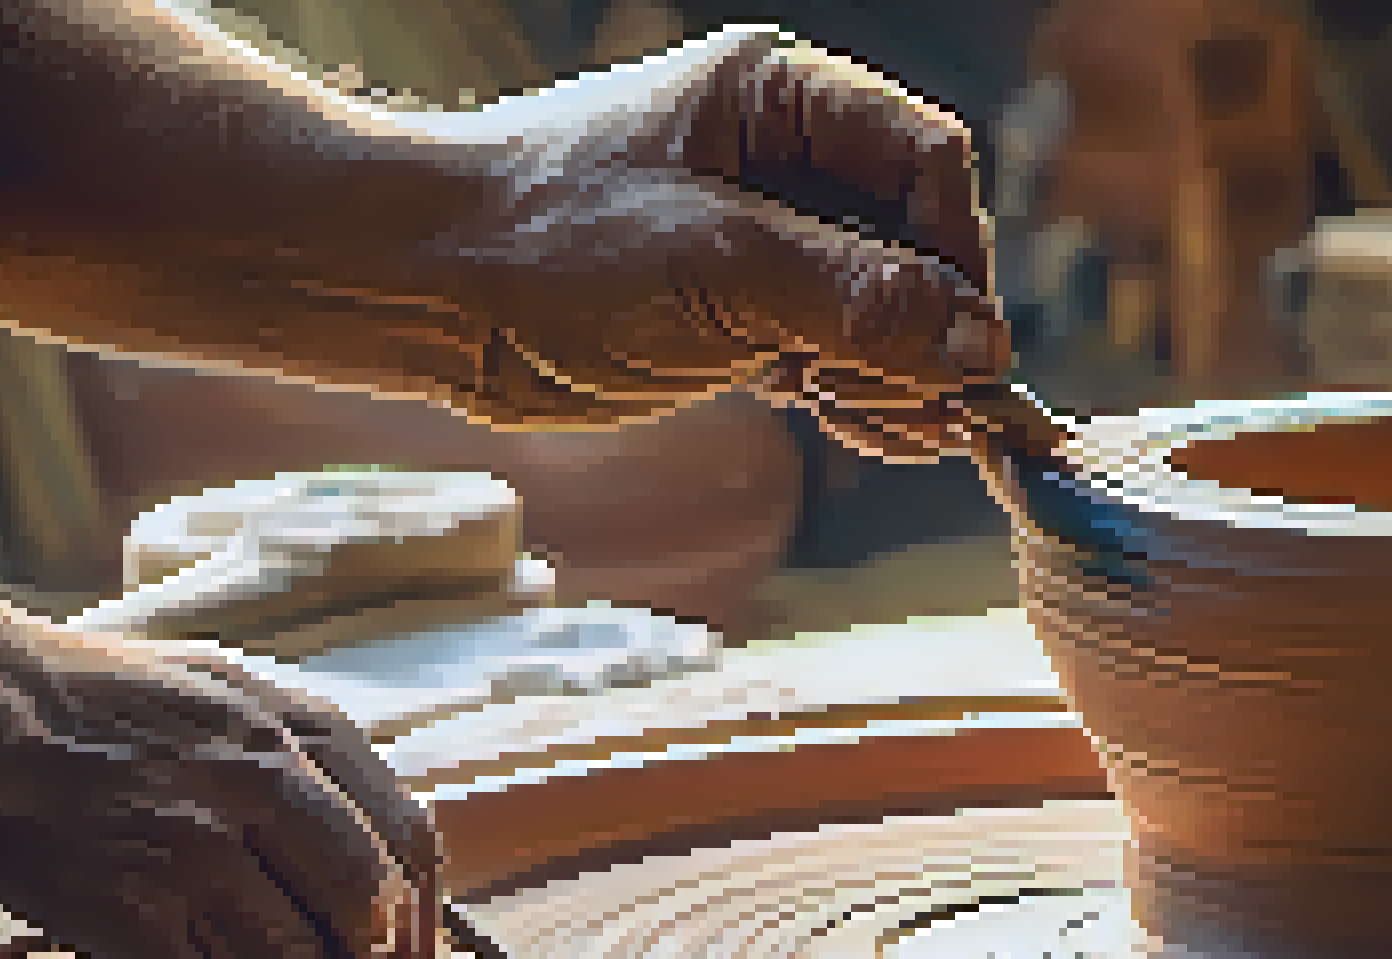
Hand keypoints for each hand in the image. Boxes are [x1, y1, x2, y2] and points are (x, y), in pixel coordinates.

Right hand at [0, 631, 436, 958]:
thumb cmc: (115, 705)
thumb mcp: (237, 690)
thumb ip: (315, 751)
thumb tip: (388, 833)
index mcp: (297, 732)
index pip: (407, 840)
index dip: (418, 911)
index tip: (411, 948)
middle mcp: (259, 787)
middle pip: (363, 912)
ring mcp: (195, 851)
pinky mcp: (130, 909)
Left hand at [438, 26, 1011, 457]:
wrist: (412, 293)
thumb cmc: (542, 242)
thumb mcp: (716, 266)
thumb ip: (855, 297)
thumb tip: (979, 340)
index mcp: (780, 98)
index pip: (926, 161)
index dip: (954, 252)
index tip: (957, 341)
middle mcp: (782, 160)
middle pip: (913, 241)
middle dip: (928, 328)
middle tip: (922, 405)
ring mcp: (759, 240)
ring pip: (880, 306)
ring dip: (898, 372)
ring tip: (884, 426)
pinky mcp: (733, 313)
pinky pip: (832, 349)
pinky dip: (856, 393)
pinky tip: (857, 428)